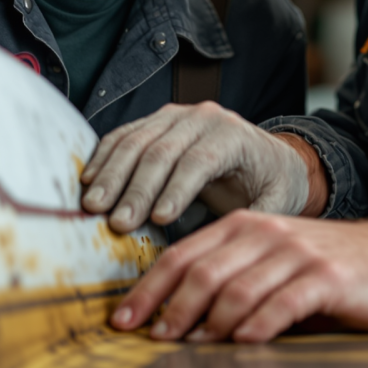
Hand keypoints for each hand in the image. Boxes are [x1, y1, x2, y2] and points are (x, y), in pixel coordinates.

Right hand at [80, 102, 320, 231]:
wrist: (271, 156)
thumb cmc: (273, 183)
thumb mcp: (279, 203)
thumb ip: (257, 221)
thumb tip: (226, 251)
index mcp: (233, 135)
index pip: (199, 160)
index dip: (176, 189)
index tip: (157, 220)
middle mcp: (202, 117)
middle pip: (162, 150)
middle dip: (136, 190)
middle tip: (117, 224)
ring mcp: (176, 115)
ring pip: (137, 140)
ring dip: (112, 175)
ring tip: (94, 207)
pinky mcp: (156, 121)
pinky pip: (124, 135)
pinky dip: (104, 157)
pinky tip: (88, 182)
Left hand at [110, 210, 367, 341]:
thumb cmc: (331, 268)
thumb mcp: (277, 264)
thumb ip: (236, 280)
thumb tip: (182, 321)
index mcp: (247, 225)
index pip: (184, 254)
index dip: (150, 288)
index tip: (123, 319)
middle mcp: (267, 232)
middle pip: (203, 270)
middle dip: (169, 308)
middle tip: (151, 339)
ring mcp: (297, 252)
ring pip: (238, 287)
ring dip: (208, 323)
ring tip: (189, 348)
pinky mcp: (327, 277)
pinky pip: (284, 302)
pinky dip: (258, 326)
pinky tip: (243, 345)